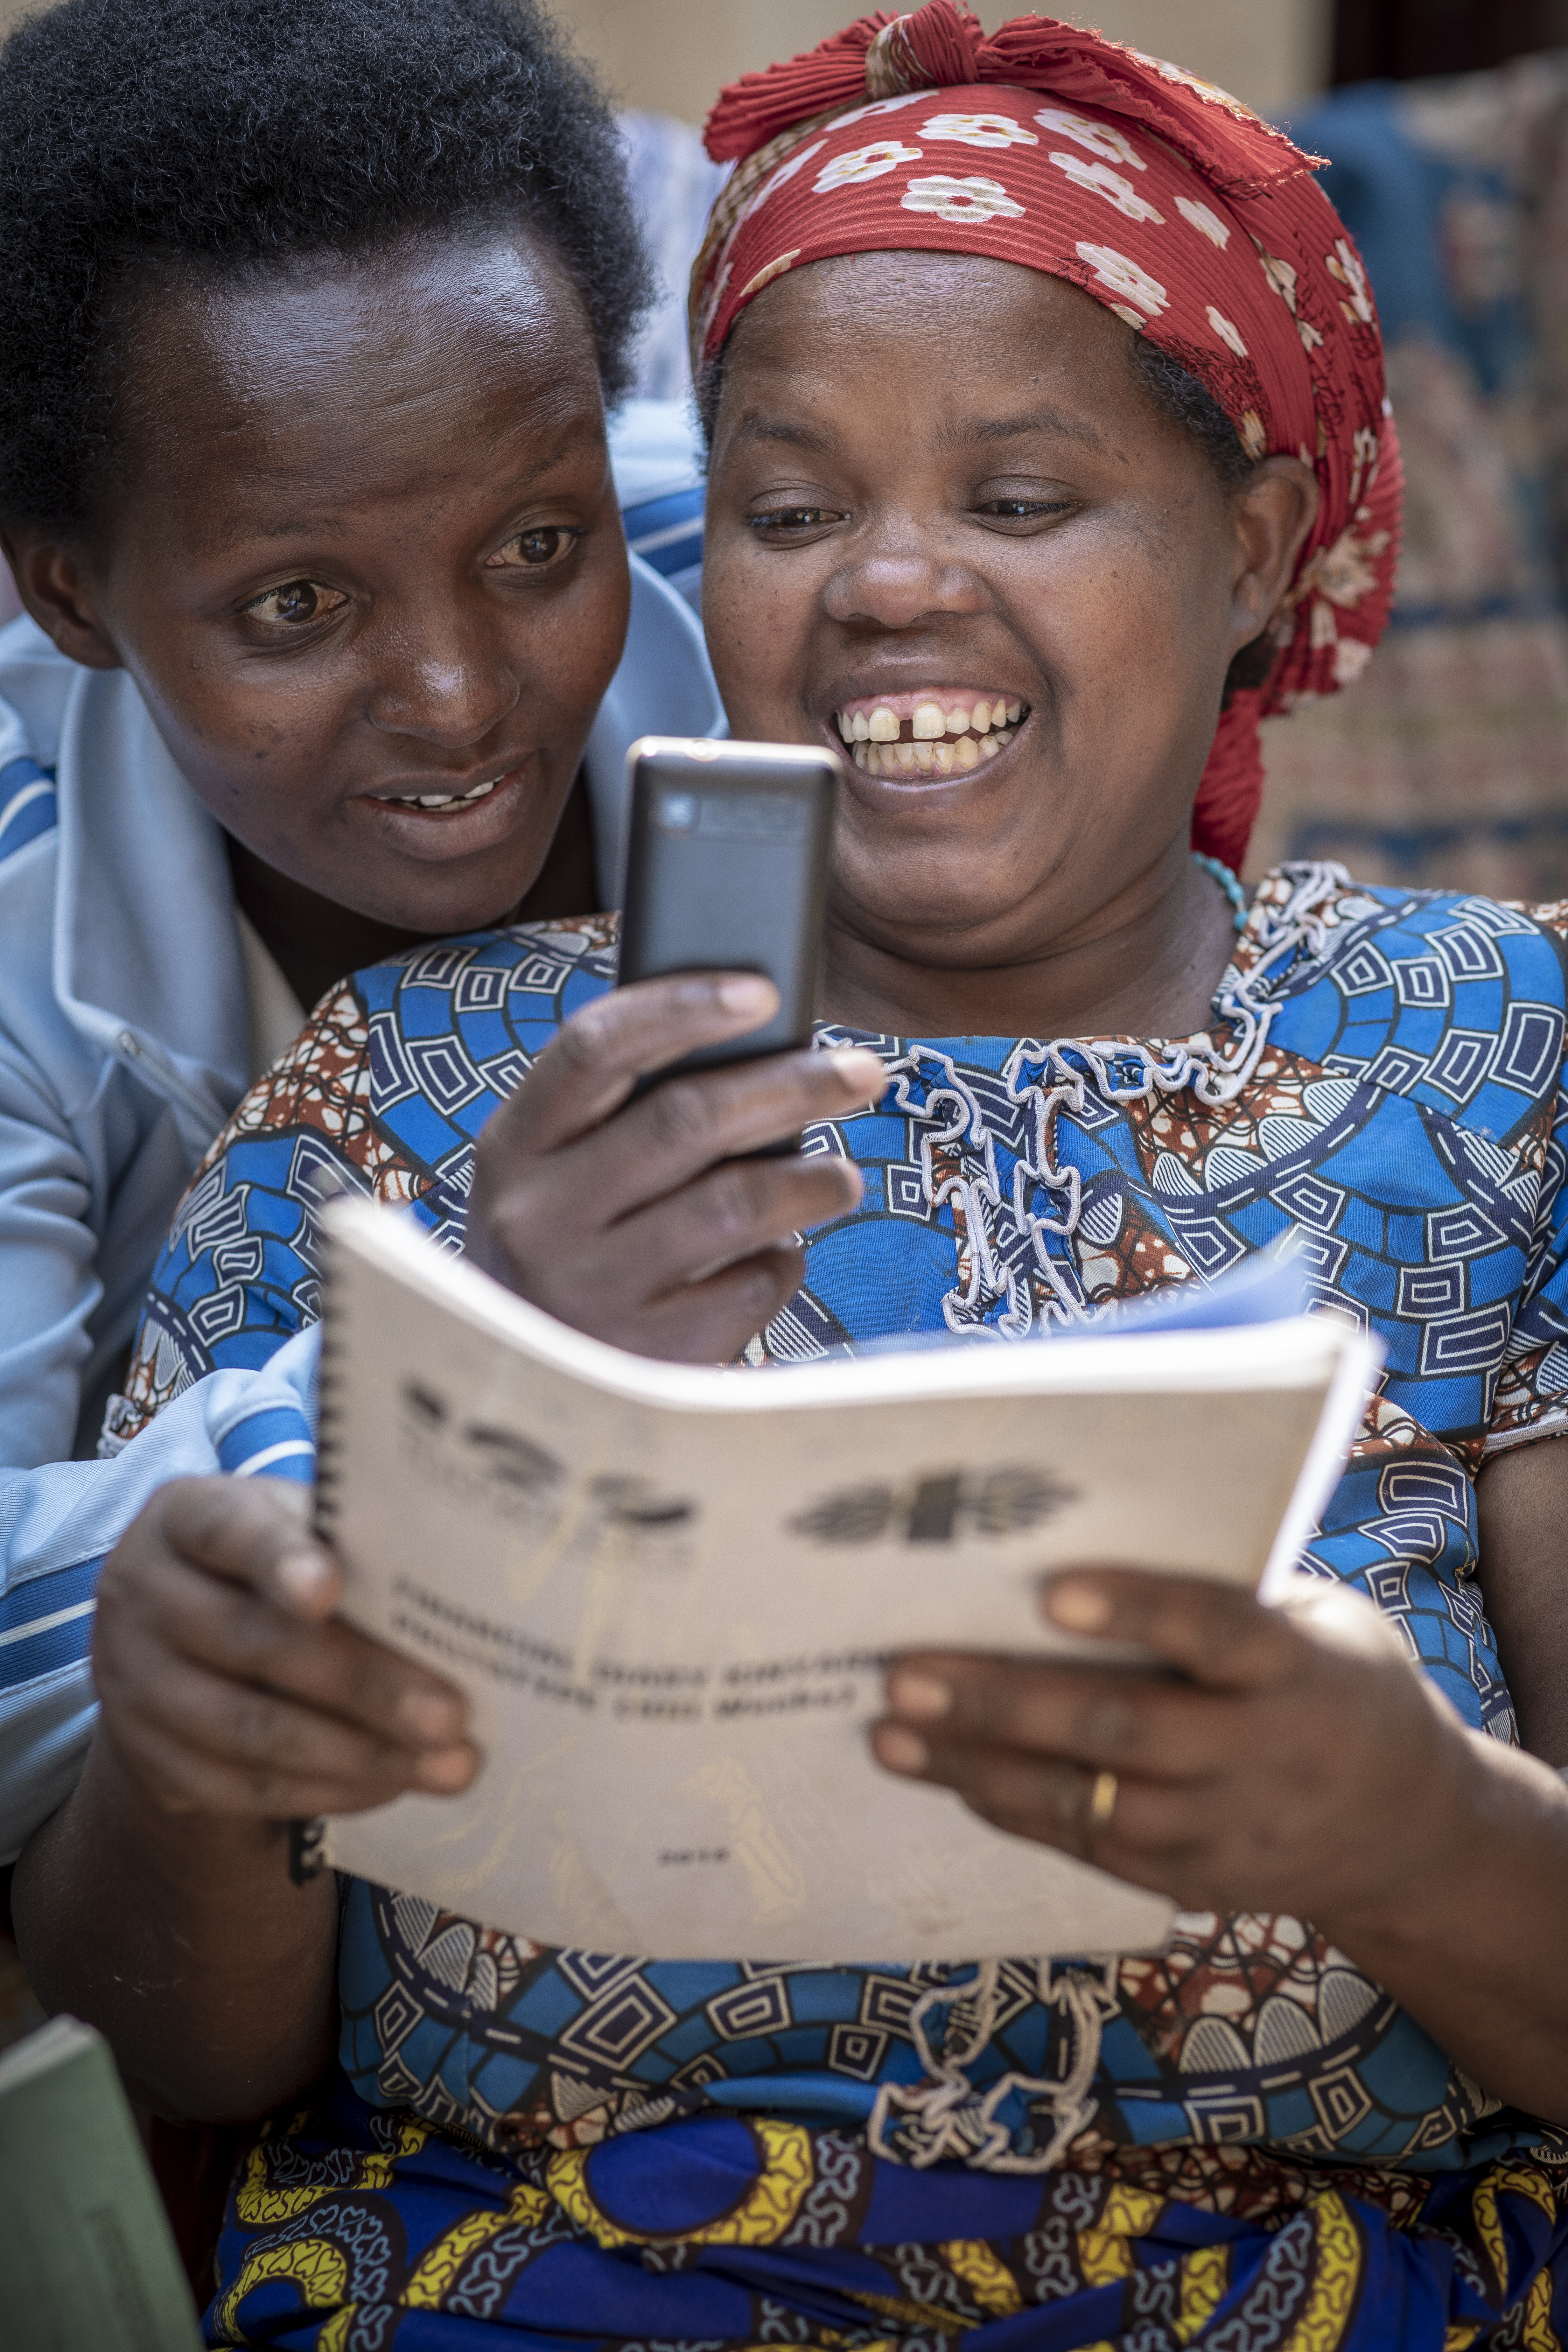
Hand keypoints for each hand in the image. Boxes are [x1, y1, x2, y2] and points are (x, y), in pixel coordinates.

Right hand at [92, 1477, 478, 1819]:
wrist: (182, 1637)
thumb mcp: (292, 1525)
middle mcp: (144, 1596)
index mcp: (184, 1517)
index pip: (228, 1530)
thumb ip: (347, 1541)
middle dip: (363, 1684)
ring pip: (251, 1730)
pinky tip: (393, 1783)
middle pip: (254, 1643)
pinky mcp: (152, 1761)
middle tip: (451, 1714)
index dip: (279, 1558)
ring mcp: (136, 1685)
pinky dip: (328, 1790)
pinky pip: (243, 1788)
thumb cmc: (272, 1561)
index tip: (330, 1588)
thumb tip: (451, 1583)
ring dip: (360, 1754)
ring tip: (447, 1765)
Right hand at [467, 972, 885, 1360]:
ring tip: (843, 1176)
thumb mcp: (557, 1171)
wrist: (524, 1386)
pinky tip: (778, 1256)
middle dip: (793, 1085)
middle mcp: (540, 1215)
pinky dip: (783, 1263)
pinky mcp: (648, 1355)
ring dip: (811, 1180)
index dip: (682, 1007)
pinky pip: (749, 1287)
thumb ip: (624, 1111)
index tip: (764, 990)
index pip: (594, 1047)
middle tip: (862, 1071)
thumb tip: (760, 1043)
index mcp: (515, 1146)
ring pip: (733, 1205)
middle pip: (686, 1120)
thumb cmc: (568, 1246)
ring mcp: (591, 1289)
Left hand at [872, 1567, 1473, 1934]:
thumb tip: (1073, 1543)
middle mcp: (1264, 1754)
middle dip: (1006, 1702)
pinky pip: (1090, 1846)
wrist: (1409, 1831)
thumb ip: (1220, 1596)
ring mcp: (1228, 1832)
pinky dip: (1013, 1809)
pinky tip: (946, 1776)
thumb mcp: (1314, 1624)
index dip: (1136, 1609)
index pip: (1215, 1630)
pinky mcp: (1193, 1884)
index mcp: (1299, 1668)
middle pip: (1126, 1729)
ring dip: (979, 1767)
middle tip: (907, 1673)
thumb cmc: (1331, 1681)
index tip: (1047, 1589)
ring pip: (1090, 1801)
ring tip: (890, 1732)